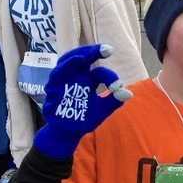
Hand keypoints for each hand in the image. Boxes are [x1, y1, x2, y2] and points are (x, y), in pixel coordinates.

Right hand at [32, 44, 132, 159]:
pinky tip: (76, 60)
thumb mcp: (102, 110)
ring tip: (89, 53)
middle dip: (94, 51)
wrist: (68, 133)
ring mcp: (64, 80)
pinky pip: (58, 73)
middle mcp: (77, 76)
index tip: (117, 87)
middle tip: (107, 49)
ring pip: (68, 60)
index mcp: (89, 80)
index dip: (110, 77)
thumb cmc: (84, 119)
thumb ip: (114, 101)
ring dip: (79, 54)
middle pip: (83, 57)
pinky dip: (67, 65)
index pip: (100, 72)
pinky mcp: (54, 86)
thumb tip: (129, 93)